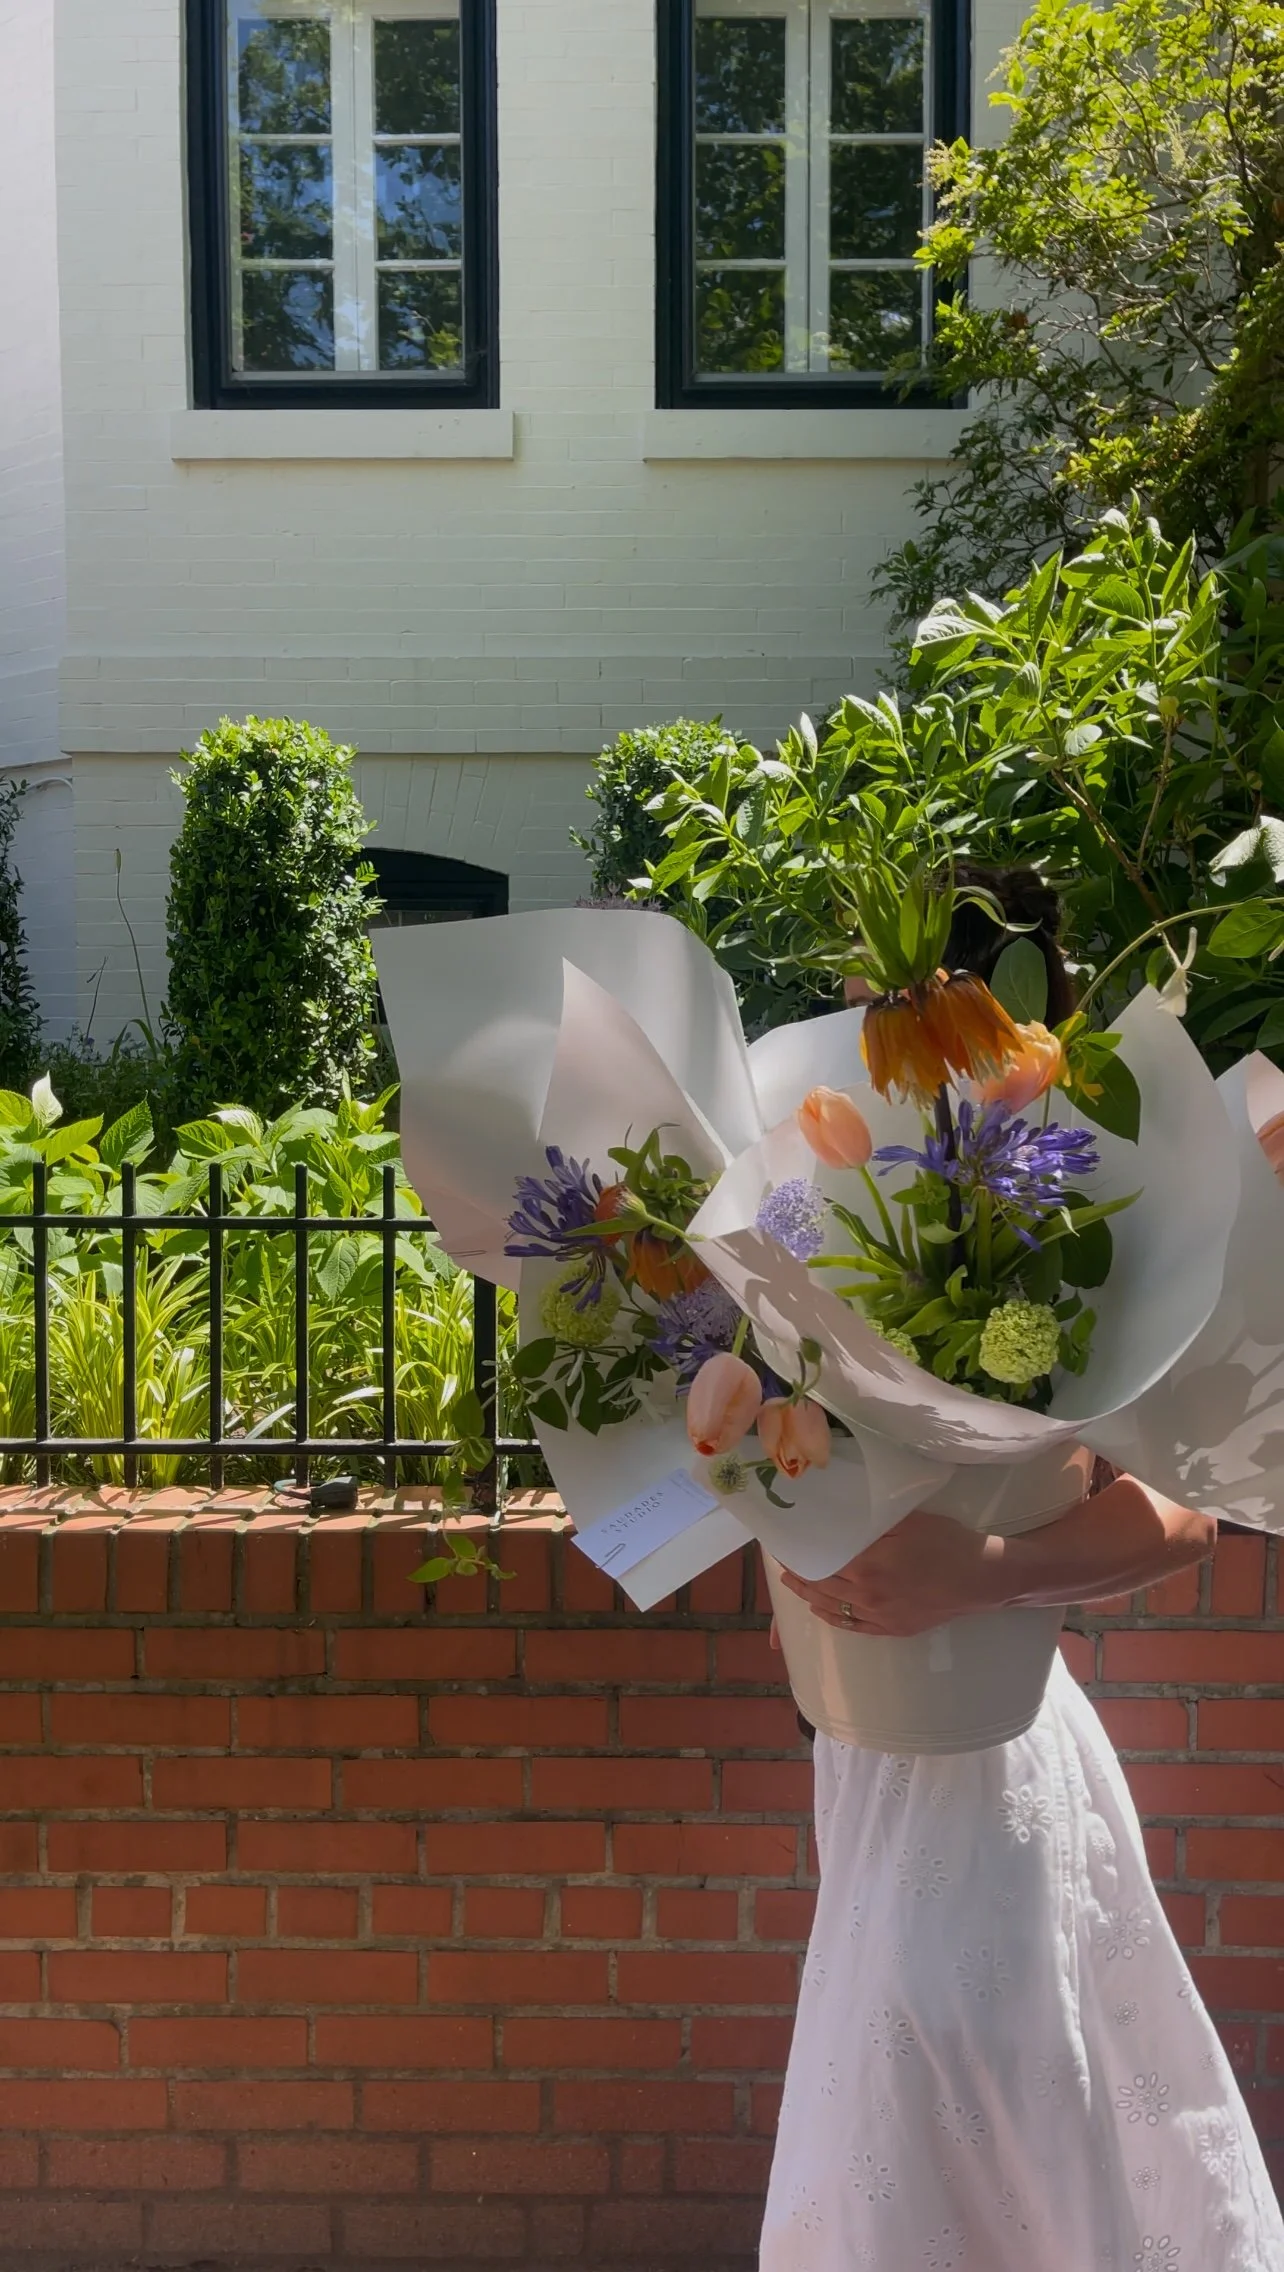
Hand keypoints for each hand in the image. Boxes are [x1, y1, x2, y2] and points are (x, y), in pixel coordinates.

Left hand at [777, 1508, 1009, 1636]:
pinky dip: (832, 1617)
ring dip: (808, 1595)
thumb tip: (841, 1520)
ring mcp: (879, 1616)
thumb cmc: (947, 1543)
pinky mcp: (892, 1629)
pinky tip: (821, 1610)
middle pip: (821, 1585)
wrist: (981, 1579)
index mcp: (868, 1565)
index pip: (821, 1560)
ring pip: (832, 1607)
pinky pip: (853, 1626)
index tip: (786, 1544)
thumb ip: (871, 1525)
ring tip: (792, 1583)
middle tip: (783, 1561)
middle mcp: (867, 1595)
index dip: (801, 1553)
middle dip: (798, 1573)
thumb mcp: (907, 1522)